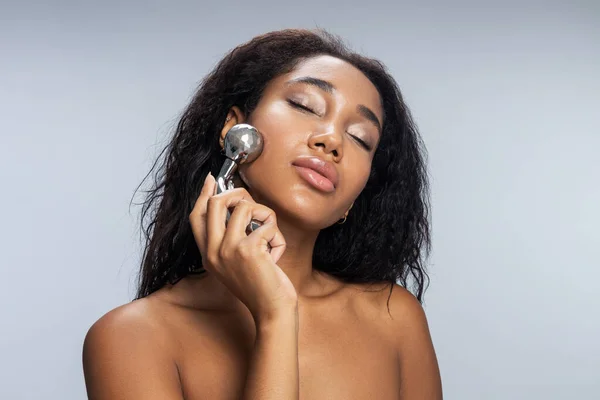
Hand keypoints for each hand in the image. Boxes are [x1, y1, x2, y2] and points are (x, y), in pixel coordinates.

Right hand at [190, 173, 297, 321]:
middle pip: (217, 202)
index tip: (212, 179)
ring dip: (266, 217)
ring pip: (246, 207)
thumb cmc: (260, 286)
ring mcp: (229, 249)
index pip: (197, 216)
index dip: (204, 194)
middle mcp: (213, 251)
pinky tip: (276, 257)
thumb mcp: (236, 263)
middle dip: (239, 195)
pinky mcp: (248, 250)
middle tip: (254, 205)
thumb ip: (230, 239)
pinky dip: (278, 238)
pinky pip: (268, 225)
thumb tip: (238, 206)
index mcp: (208, 254)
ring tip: (270, 238)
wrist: (271, 310)